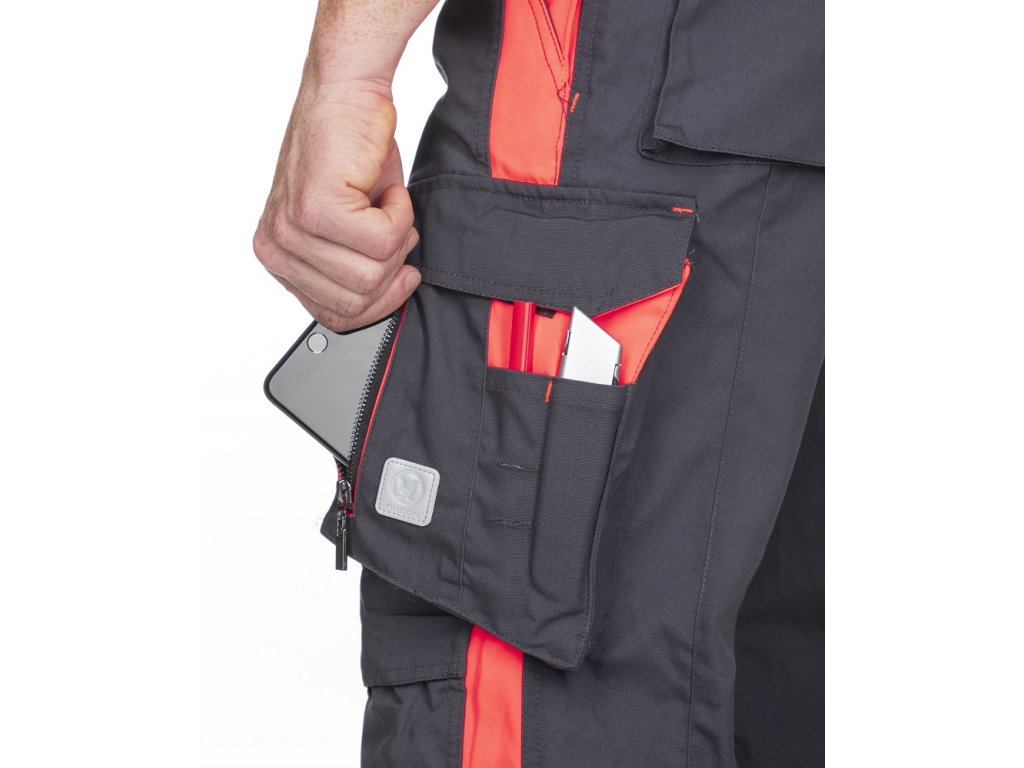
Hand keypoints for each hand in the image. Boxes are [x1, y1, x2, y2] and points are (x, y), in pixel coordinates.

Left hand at [253, 79, 420, 331]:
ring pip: (373, 274)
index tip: (401, 276)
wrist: (347, 96)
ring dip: (398, 235)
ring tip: (386, 202)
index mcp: (280, 258)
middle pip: (357, 301)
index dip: (381, 302)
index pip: (336, 318)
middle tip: (393, 227)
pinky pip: (384, 240)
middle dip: (392, 268)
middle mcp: (278, 247)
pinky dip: (401, 212)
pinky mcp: (317, 207)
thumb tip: (378, 305)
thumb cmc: (351, 156)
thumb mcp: (347, 230)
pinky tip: (382, 186)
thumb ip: (349, 272)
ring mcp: (293, 229)